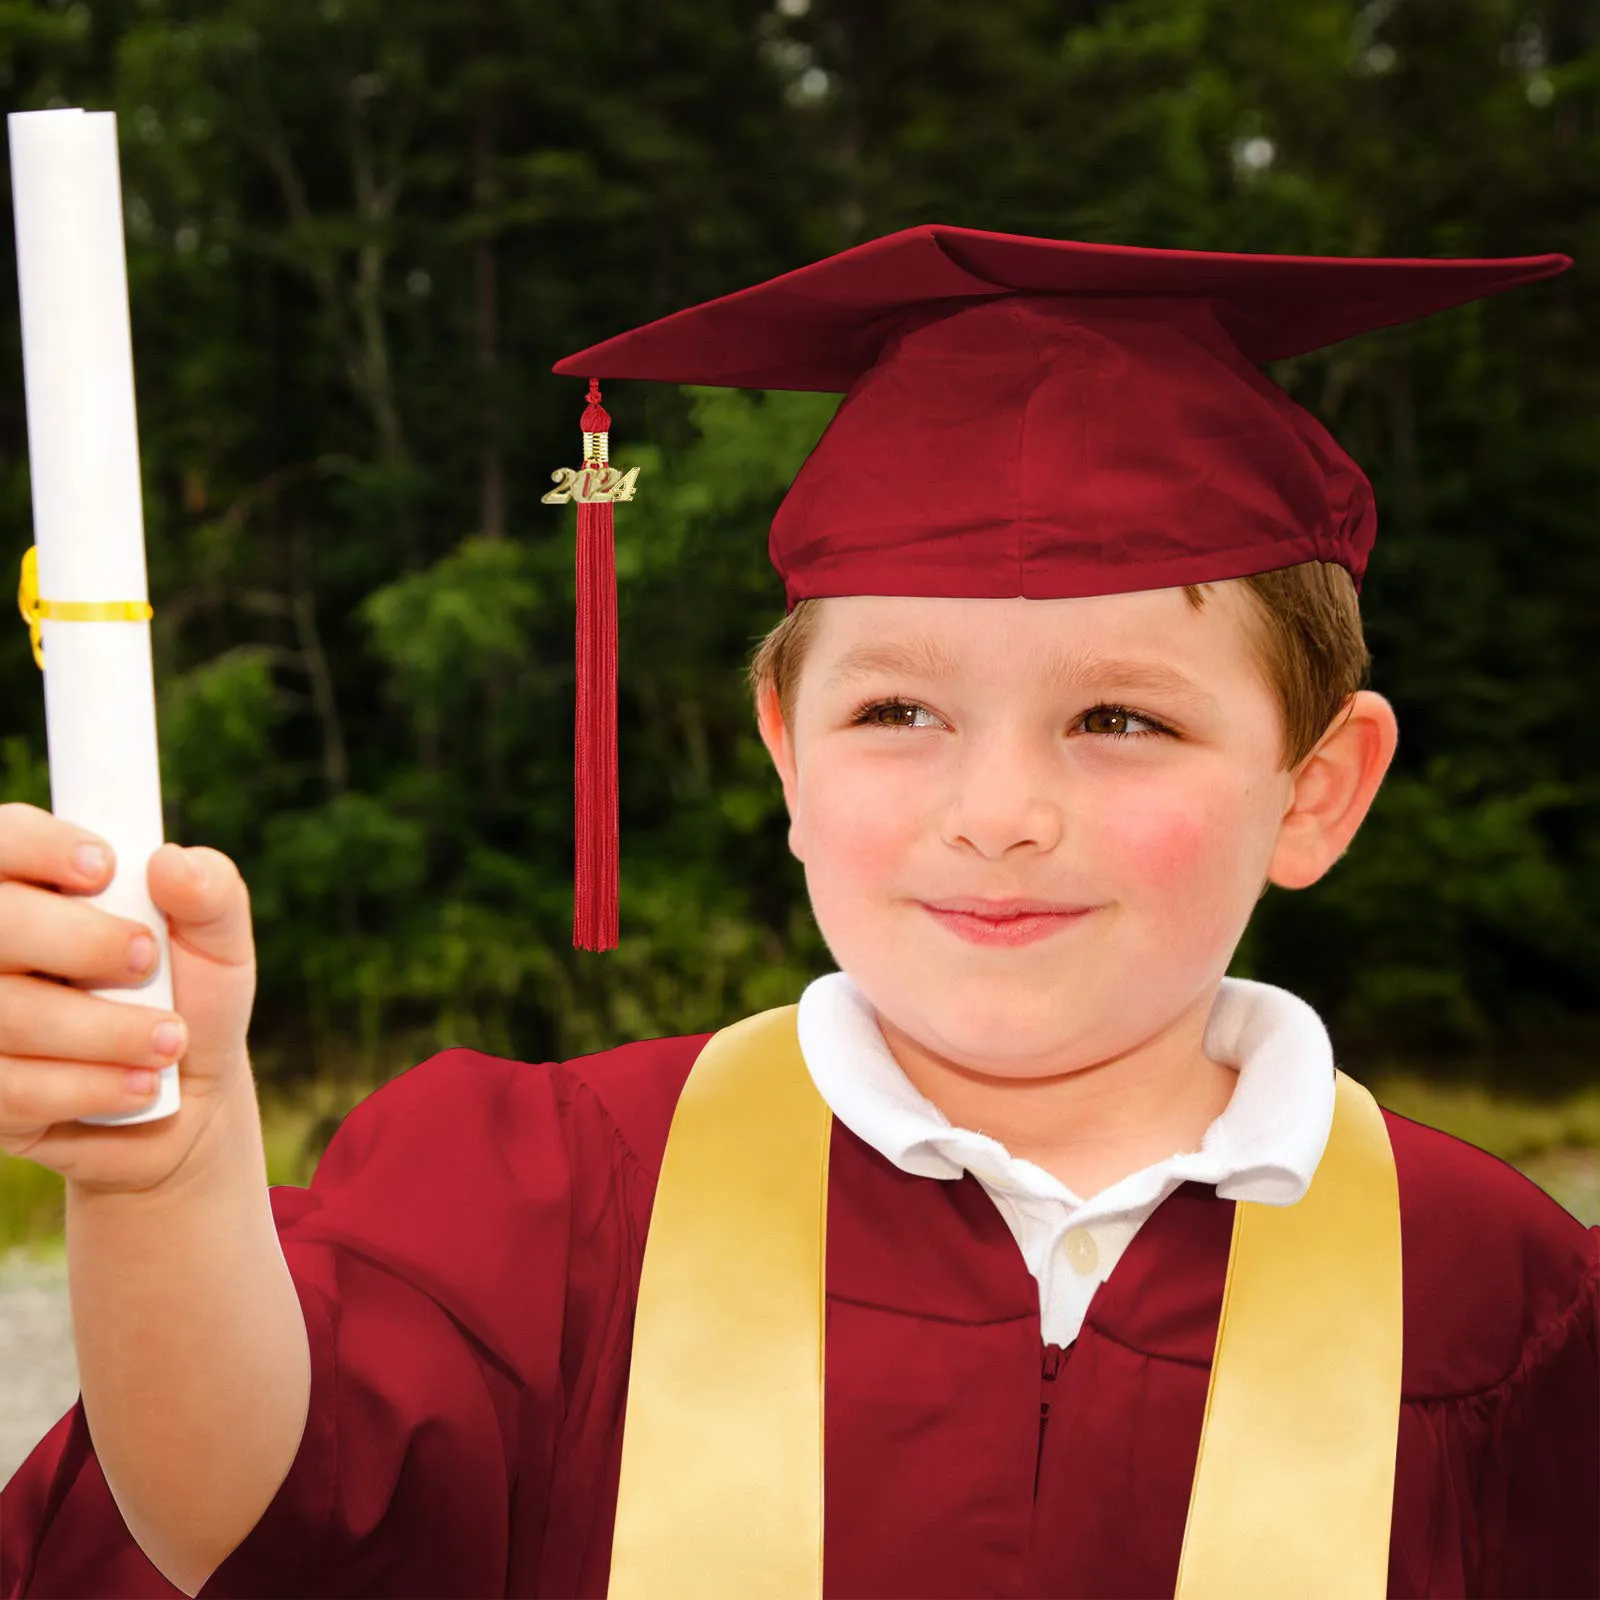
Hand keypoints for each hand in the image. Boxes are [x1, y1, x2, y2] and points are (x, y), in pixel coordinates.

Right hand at [0, 803, 258, 1196]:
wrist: (188, 1096)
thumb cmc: (191, 997)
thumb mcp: (218, 941)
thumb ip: (210, 893)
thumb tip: (172, 862)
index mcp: (35, 890)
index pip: (2, 839)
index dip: (39, 847)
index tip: (104, 869)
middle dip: (83, 943)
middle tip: (147, 961)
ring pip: (8, 1013)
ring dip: (108, 1031)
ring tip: (169, 1041)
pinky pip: (11, 1088)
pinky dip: (93, 1086)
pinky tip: (139, 1085)